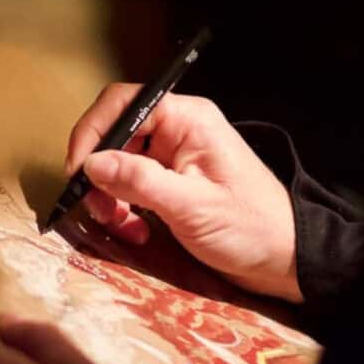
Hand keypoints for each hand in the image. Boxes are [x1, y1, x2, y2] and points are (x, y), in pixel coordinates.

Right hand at [67, 83, 302, 302]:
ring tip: (123, 227)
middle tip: (100, 212)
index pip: (123, 105)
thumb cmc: (250, 228)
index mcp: (187, 120)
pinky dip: (124, 208)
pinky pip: (131, 185)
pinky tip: (136, 230)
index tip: (79, 173)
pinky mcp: (170, 181)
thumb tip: (92, 164)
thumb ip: (140, 182)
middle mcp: (178, 130)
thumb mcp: (192, 207)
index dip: (93, 134)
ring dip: (110, 197)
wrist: (284, 259)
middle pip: (115, 135)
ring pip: (118, 163)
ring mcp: (173, 156)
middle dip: (100, 175)